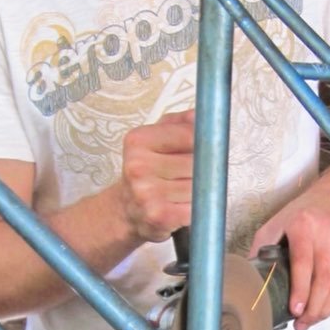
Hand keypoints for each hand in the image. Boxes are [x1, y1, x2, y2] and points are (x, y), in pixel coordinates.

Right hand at [119, 109, 195, 241]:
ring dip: (199, 190)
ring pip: (199, 186)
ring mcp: (147, 192)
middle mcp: (138, 166)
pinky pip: (196, 208)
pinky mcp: (158, 215)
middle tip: (187, 174)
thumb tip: (201, 114)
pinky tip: (180, 205)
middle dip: (202, 169)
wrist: (126, 209)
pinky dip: (195, 208)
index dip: (204, 143)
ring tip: (181, 190)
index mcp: (138, 141)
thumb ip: (180, 123)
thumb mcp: (156, 139)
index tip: (204, 148)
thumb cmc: (145, 173)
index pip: (190, 135)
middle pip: (197, 162)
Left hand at [251, 178, 329, 329]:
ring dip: (327, 308)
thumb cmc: (303, 213)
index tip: (295, 310)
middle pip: (324, 279)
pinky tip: (329, 307)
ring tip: (313, 320)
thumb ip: (262, 249)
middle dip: (313, 308)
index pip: (303, 263)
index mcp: (303, 224)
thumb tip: (249, 278)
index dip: (300, 290)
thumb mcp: (277, 223)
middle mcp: (329, 230)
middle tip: (302, 323)